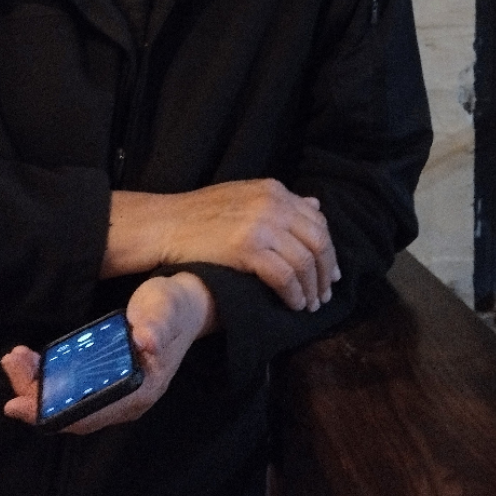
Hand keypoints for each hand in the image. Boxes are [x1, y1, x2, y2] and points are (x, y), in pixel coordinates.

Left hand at [1, 272, 215, 434]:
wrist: (187, 305)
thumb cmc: (173, 306)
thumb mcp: (166, 308)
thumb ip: (157, 324)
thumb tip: (147, 341)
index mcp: (140, 391)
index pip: (88, 414)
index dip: (51, 412)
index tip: (17, 402)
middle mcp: (126, 402)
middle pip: (71, 413)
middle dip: (35, 394)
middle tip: (12, 362)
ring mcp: (116, 394)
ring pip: (68, 404)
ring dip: (38, 386)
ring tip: (16, 359)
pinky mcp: (107, 381)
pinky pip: (72, 391)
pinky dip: (48, 379)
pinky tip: (32, 361)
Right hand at [104, 180, 339, 312]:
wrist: (166, 224)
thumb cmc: (199, 214)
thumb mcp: (244, 197)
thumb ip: (279, 203)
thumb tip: (315, 205)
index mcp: (273, 190)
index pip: (317, 221)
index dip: (329, 250)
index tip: (330, 272)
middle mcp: (272, 203)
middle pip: (317, 242)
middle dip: (325, 272)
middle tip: (325, 294)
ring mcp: (261, 225)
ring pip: (304, 261)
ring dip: (312, 288)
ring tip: (310, 305)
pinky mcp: (247, 248)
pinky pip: (284, 276)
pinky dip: (293, 294)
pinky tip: (293, 305)